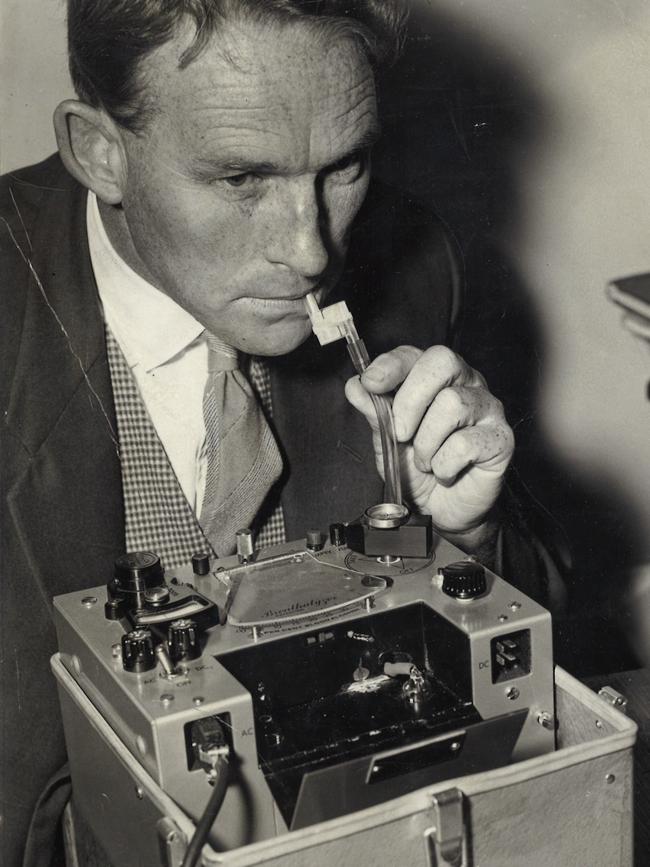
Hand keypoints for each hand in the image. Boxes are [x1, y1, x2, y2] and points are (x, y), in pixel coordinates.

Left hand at [345, 345, 513, 548]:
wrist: (441, 511)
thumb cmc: (418, 470)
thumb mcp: (387, 439)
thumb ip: (374, 411)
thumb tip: (355, 386)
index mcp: (436, 379)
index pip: (415, 355)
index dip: (391, 365)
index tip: (370, 383)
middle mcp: (466, 384)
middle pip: (442, 362)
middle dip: (410, 400)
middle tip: (400, 433)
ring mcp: (487, 409)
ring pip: (452, 403)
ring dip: (426, 442)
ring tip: (425, 461)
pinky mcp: (501, 439)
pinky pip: (465, 443)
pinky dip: (444, 465)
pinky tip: (444, 473)